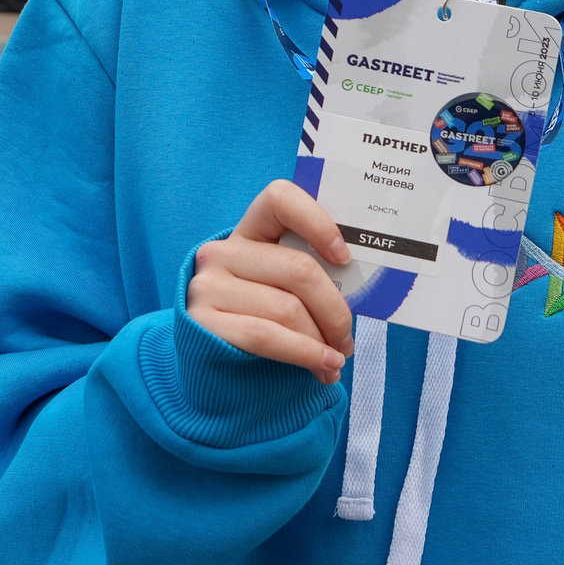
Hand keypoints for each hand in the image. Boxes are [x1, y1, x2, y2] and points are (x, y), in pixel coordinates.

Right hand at [186, 180, 355, 383]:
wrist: (207, 359)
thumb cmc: (259, 317)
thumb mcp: (279, 286)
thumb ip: (307, 277)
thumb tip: (360, 294)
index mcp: (250, 232)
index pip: (280, 199)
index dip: (317, 221)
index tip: (344, 257)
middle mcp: (223, 252)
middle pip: (299, 270)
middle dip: (335, 311)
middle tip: (347, 338)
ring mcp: (208, 286)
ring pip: (287, 309)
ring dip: (322, 341)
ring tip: (336, 359)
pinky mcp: (203, 322)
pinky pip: (267, 337)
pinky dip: (305, 354)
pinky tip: (323, 366)